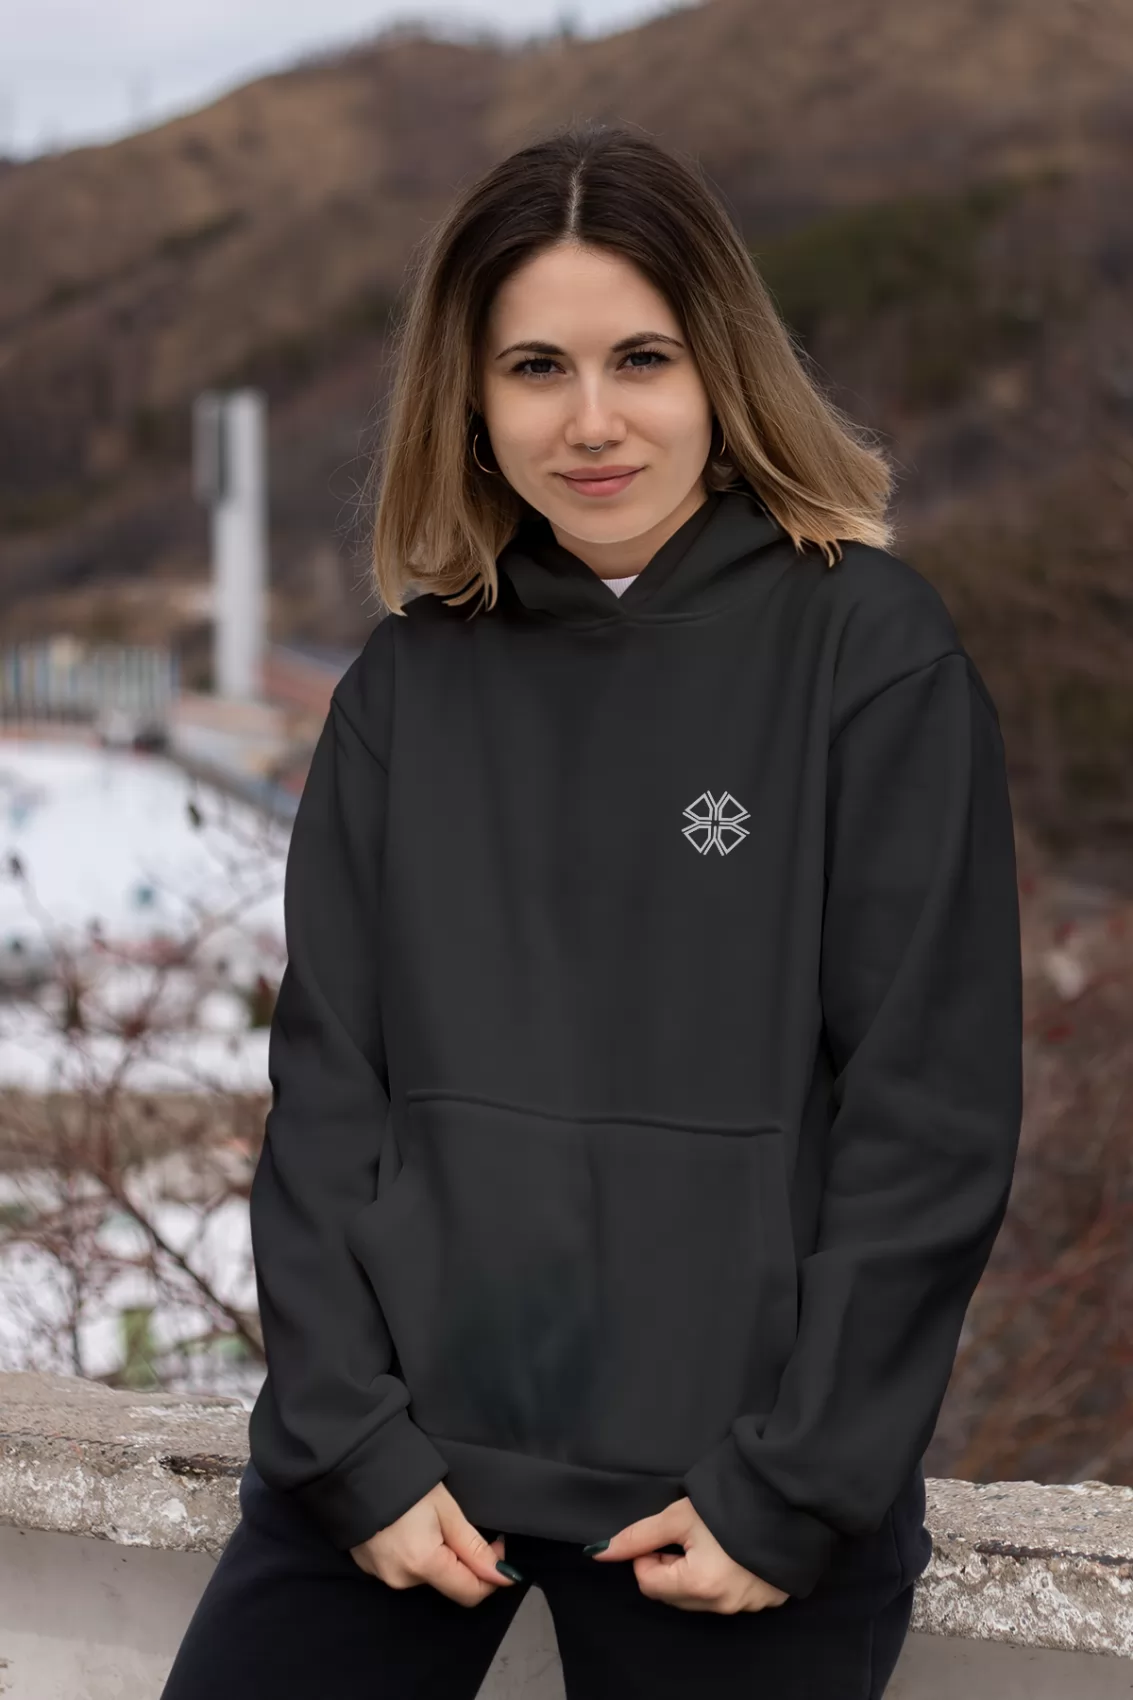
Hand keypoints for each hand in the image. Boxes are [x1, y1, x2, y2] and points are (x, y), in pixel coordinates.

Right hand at [350, 1481, 519, 1605]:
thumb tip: (504, 1576)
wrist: (354, 1467)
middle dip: (462, 1559)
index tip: (496, 1544)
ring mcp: (382, 1576)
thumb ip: (475, 1547)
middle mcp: (402, 1580)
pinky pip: (404, 1568)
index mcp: (423, 1565)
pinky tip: (408, 1526)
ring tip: (428, 1520)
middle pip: (448, 1582)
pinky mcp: (370, 1568)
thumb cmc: (405, 1481)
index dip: (491, 1574)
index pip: (471, 1594)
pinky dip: (414, 1553)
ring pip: (426, 1575)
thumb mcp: (447, 1509)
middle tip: (460, 1524)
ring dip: (437, 1555)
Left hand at [587, 1496, 790, 1613]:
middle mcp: (722, 1604)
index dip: (647, 1556)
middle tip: (686, 1536)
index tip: (662, 1535)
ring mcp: (746, 1606)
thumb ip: (638, 1536)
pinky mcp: (765, 1601)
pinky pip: (728, 1597)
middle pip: (673, 1594)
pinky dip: (721, 1578)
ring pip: (699, 1598)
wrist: (787, 1499)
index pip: (649, 1583)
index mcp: (699, 1585)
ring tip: (711, 1541)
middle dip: (670, 1566)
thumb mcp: (678, 1515)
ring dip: (694, 1573)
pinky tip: (731, 1553)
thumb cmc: (729, 1505)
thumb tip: (599, 1553)